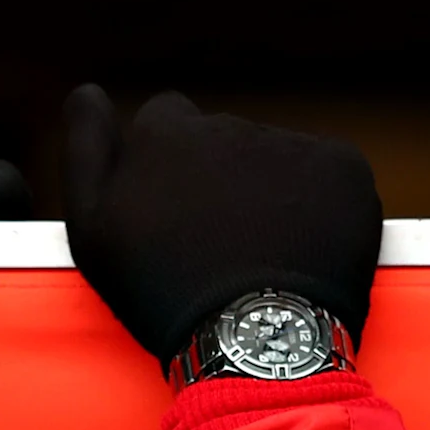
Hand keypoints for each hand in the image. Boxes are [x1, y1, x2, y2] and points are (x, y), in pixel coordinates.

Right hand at [61, 85, 380, 361]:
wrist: (254, 337)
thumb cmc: (160, 291)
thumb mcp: (94, 227)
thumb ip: (85, 150)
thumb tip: (86, 92)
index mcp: (165, 131)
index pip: (164, 119)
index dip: (165, 165)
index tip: (170, 211)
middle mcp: (229, 124)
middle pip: (220, 141)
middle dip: (217, 178)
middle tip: (213, 244)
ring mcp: (291, 143)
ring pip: (273, 159)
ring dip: (265, 192)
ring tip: (258, 254)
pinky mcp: (344, 167)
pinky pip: (325, 174)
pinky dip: (316, 204)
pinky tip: (300, 248)